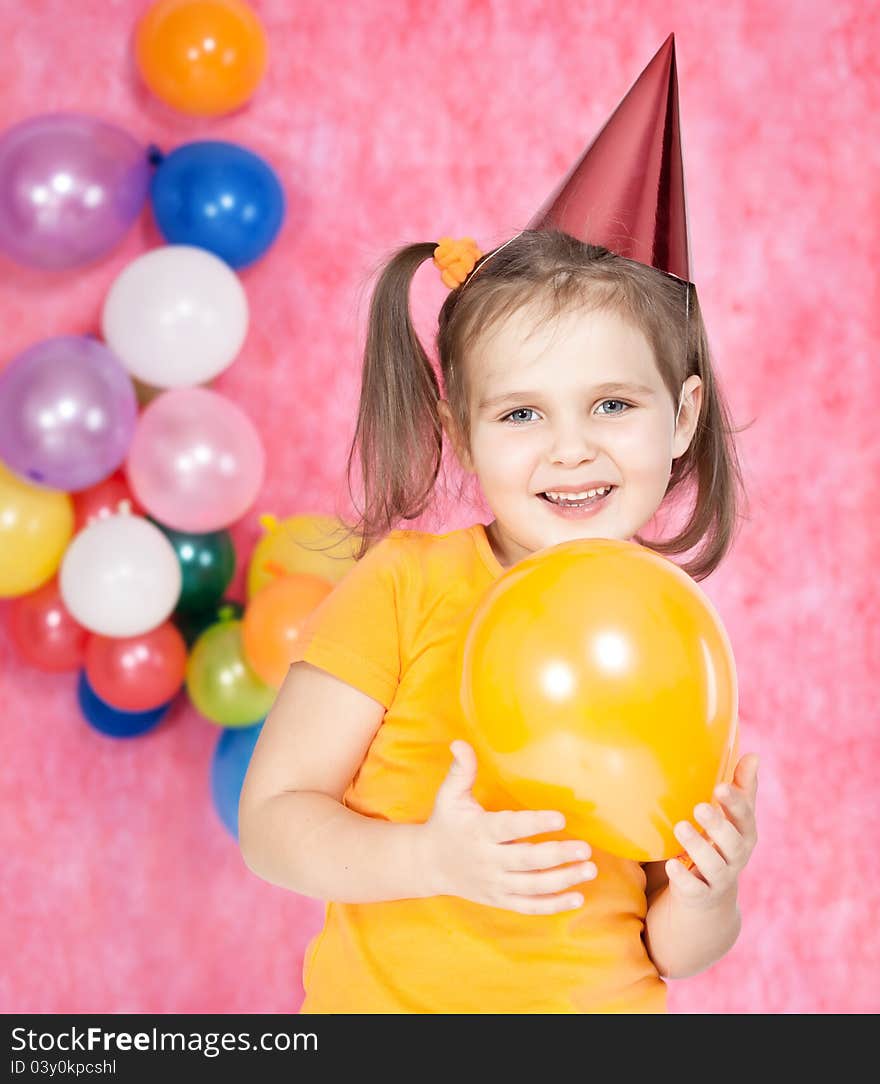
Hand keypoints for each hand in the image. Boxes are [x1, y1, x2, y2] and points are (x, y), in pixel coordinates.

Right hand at [420, 740, 596, 914]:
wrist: (428, 865)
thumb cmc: (445, 823)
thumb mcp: (450, 795)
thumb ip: (461, 770)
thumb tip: (460, 741)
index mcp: (478, 831)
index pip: (509, 828)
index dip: (534, 823)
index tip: (560, 817)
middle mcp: (488, 860)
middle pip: (526, 861)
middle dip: (557, 855)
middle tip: (585, 848)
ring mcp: (494, 883)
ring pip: (532, 886)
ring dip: (563, 880)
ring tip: (589, 869)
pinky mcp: (500, 899)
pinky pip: (528, 906)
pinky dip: (553, 906)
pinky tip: (577, 898)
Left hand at [665, 753, 758, 909]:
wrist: (712, 892)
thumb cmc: (722, 840)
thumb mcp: (733, 816)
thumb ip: (742, 787)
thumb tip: (754, 755)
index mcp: (745, 833)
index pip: (745, 817)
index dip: (734, 803)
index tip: (720, 787)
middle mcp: (737, 856)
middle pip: (732, 843)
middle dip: (718, 825)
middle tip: (699, 807)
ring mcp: (720, 878)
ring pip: (714, 866)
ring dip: (698, 847)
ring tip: (680, 827)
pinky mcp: (701, 895)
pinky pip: (695, 889)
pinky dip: (684, 878)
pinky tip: (671, 864)